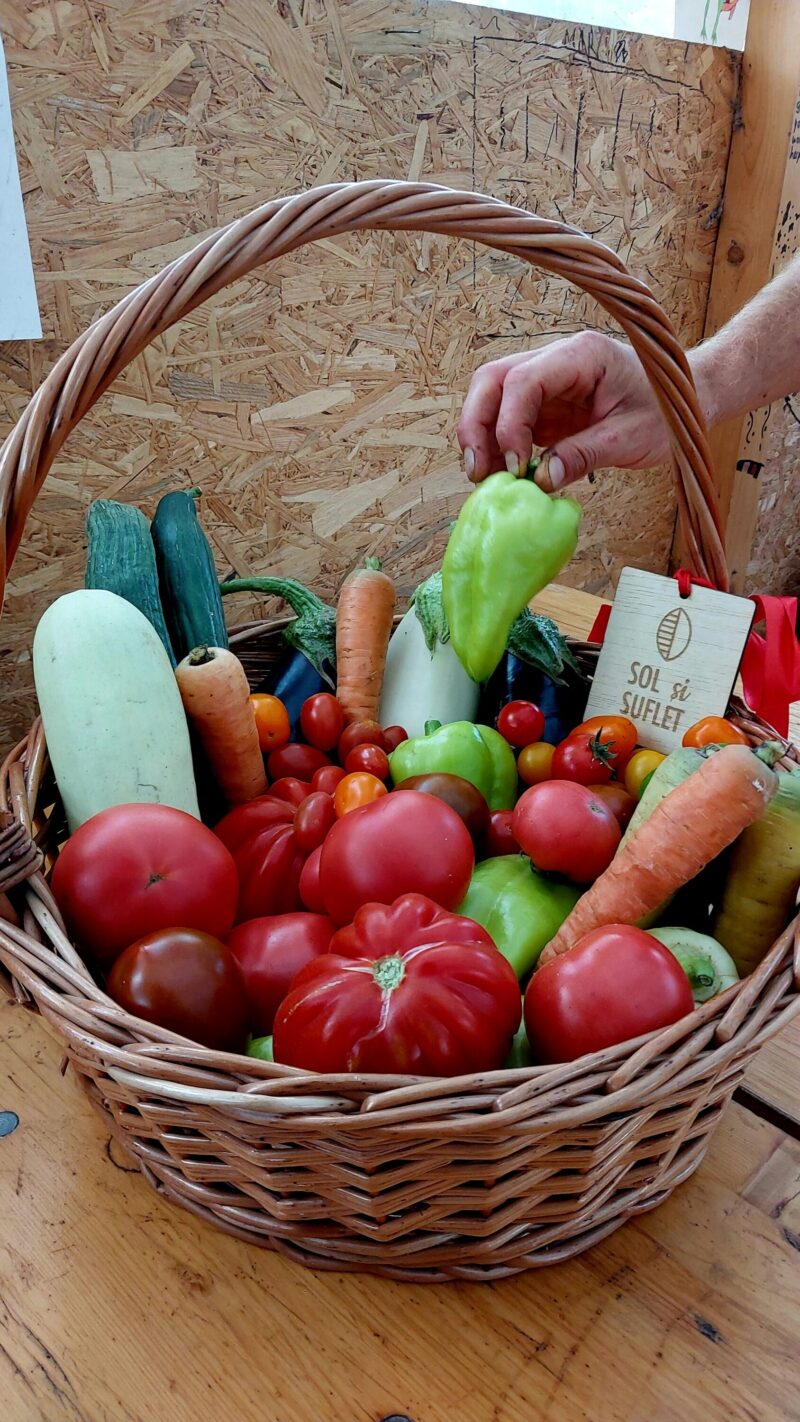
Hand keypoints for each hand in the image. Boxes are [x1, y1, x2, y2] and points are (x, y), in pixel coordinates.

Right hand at [457, 332, 672, 489]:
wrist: (685, 401)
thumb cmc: (666, 412)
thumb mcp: (632, 437)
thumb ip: (586, 454)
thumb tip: (541, 480)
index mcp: (581, 355)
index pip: (524, 380)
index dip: (509, 424)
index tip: (515, 466)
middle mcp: (556, 360)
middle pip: (492, 380)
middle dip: (477, 425)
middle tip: (478, 472)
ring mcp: (546, 381)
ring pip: (491, 397)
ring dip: (481, 436)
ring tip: (485, 477)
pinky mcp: (544, 406)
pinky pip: (507, 420)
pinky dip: (497, 446)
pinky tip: (502, 474)